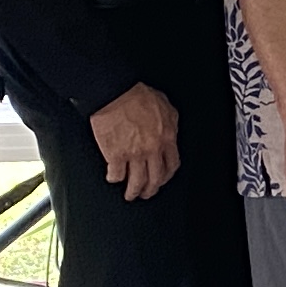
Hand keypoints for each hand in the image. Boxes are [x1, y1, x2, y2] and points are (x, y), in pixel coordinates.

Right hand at [88, 79, 177, 198]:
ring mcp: (134, 154)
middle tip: (146, 193)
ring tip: (130, 194)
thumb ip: (170, 121)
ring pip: (137, 181)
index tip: (162, 179)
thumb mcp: (164, 105)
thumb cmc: (136, 94)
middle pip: (156, 178)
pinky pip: (116, 174)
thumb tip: (170, 130)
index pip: (172, 165)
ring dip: (134, 191)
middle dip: (151, 189)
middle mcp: (152, 149)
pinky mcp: (115, 155)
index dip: (167, 176)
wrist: (115, 92)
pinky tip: (113, 178)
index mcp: (167, 137)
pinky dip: (114, 179)